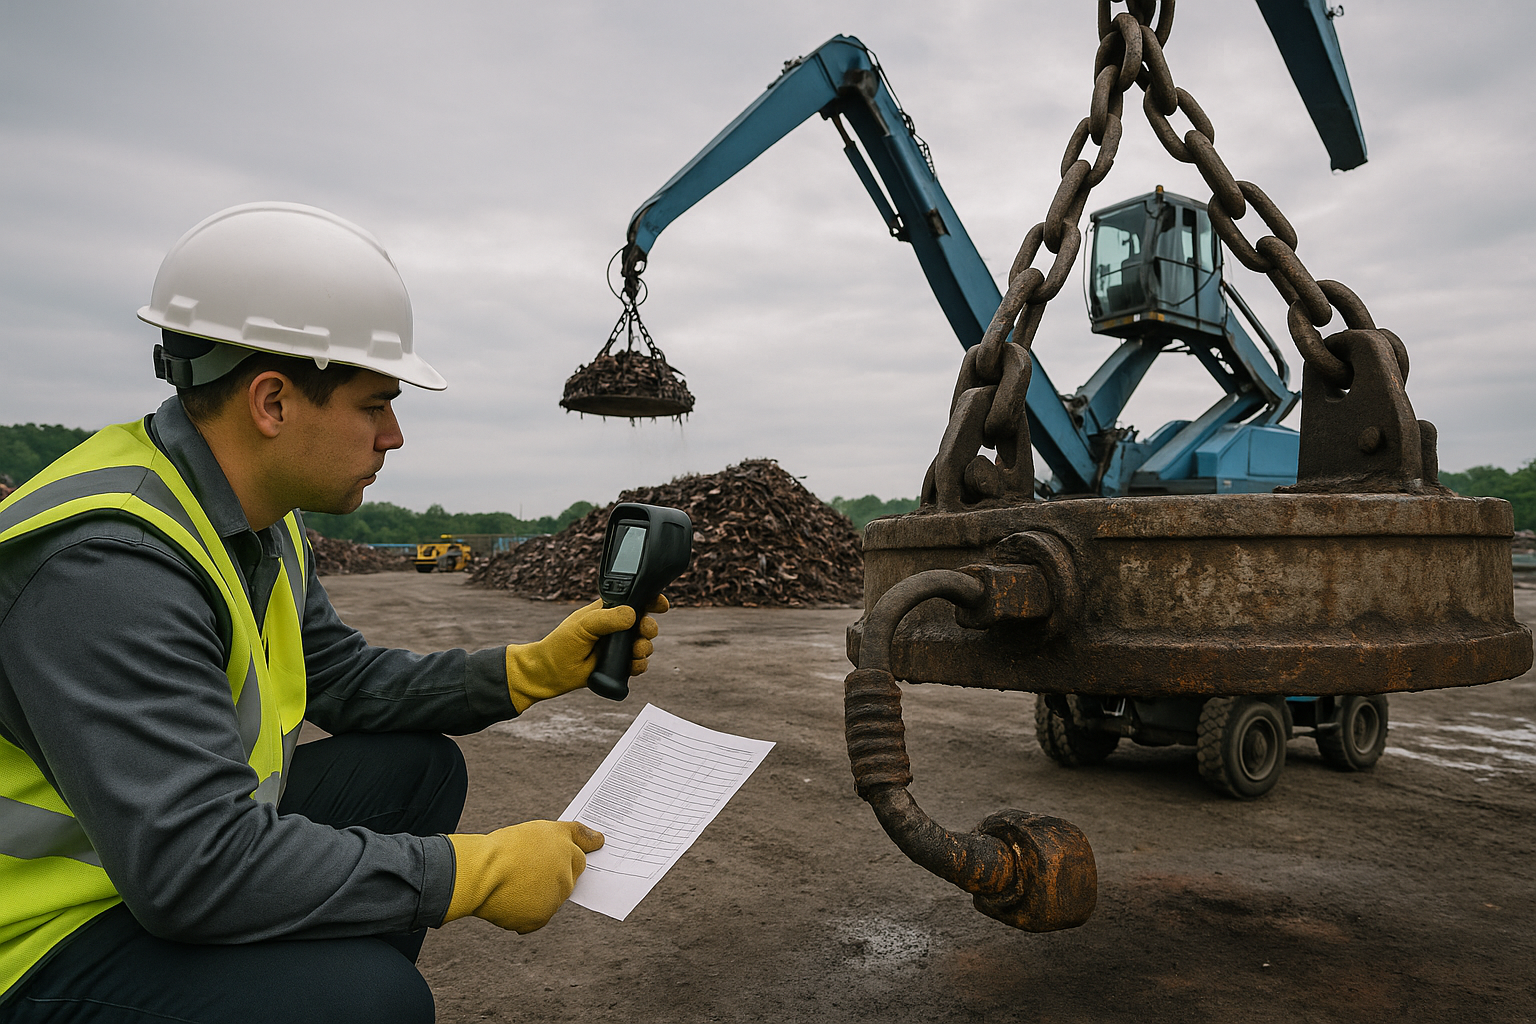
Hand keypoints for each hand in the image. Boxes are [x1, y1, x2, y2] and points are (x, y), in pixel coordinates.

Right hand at [443, 821, 604, 932]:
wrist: (480, 872)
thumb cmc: (501, 849)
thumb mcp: (535, 829)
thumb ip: (565, 836)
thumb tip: (598, 840)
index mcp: (565, 844)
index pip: (579, 854)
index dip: (565, 858)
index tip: (562, 862)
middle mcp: (567, 871)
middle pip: (567, 879)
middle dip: (552, 878)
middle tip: (525, 874)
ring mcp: (556, 895)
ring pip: (552, 899)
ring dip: (538, 897)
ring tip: (511, 887)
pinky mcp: (543, 916)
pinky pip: (536, 918)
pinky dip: (524, 914)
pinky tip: (507, 902)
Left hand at [505, 595, 668, 712]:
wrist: (551, 672)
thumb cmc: (561, 643)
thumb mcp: (584, 624)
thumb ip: (608, 618)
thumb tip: (633, 615)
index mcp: (609, 611)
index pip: (635, 601)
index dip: (651, 601)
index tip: (660, 605)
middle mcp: (617, 628)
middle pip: (646, 623)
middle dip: (649, 629)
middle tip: (642, 633)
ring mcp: (619, 647)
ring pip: (646, 645)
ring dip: (645, 648)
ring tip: (633, 652)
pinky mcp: (619, 665)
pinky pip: (640, 664)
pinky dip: (639, 665)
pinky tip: (630, 665)